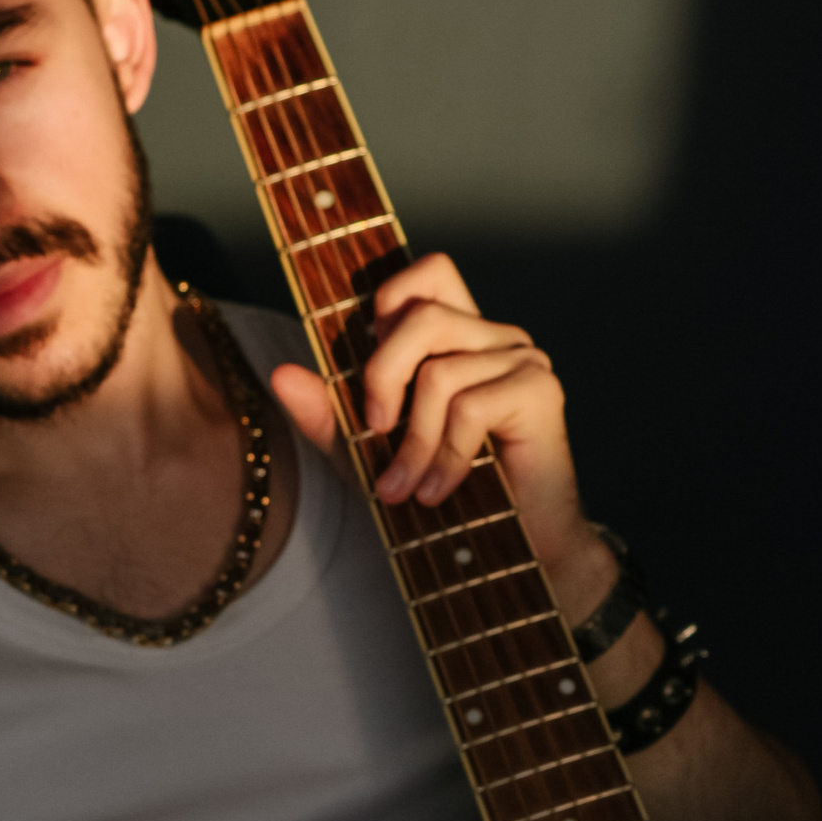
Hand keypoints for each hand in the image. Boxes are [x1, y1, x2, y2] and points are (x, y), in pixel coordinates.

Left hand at [270, 251, 609, 613]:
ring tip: (405, 490)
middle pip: (422, 316)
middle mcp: (494, 336)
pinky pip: (470, 407)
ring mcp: (521, 358)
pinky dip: (445, 457)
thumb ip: (328, 414)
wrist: (519, 549)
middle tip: (373, 432)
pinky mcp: (539, 390)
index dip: (391, 297)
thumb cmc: (444, 493)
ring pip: (440, 373)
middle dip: (383, 376)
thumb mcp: (367, 454)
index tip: (369, 353)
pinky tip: (437, 491)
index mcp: (458, 336)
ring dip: (413, 443)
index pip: (429, 272)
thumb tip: (282, 375)